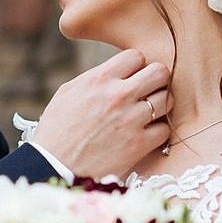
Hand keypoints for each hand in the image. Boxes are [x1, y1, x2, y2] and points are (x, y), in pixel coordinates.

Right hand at [29, 50, 171, 178]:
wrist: (54, 166)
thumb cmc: (57, 130)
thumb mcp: (67, 93)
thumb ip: (94, 78)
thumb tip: (115, 72)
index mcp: (99, 79)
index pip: (136, 56)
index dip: (136, 66)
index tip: (132, 77)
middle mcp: (119, 95)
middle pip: (160, 72)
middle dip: (156, 80)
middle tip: (149, 91)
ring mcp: (131, 120)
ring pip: (167, 99)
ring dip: (160, 106)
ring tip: (148, 114)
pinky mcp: (139, 144)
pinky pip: (165, 129)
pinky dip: (157, 132)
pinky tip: (145, 135)